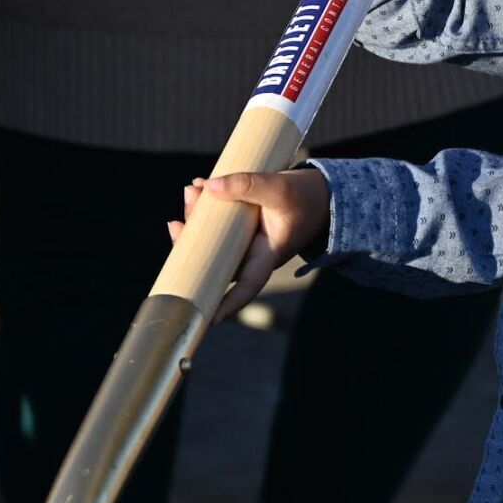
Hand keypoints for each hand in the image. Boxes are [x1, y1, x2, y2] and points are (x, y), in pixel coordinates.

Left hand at [168, 169, 329, 321]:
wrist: (323, 191)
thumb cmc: (307, 197)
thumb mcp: (280, 189)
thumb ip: (247, 185)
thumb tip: (209, 186)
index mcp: (267, 256)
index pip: (245, 285)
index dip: (225, 302)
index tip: (206, 316)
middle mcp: (253, 253)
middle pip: (215, 259)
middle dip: (190, 244)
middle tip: (179, 222)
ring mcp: (246, 239)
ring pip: (213, 238)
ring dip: (196, 217)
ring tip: (192, 191)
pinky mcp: (242, 224)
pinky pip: (218, 221)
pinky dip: (207, 206)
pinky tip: (201, 187)